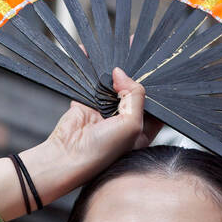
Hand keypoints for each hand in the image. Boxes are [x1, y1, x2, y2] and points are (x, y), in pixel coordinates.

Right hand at [31, 68, 163, 194]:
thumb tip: (120, 73)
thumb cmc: (101, 152)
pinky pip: (92, 84)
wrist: (67, 156)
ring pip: (113, 86)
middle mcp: (125, 122)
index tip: (151, 74)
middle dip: (132, 80)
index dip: (154, 90)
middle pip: (134, 93)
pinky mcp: (88, 104)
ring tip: (114, 66)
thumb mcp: (132, 125)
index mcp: (141, 131)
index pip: (154, 106)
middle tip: (130, 67)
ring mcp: (106, 112)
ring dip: (113, 75)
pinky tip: (96, 65)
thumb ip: (136, 95)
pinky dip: (92, 74)